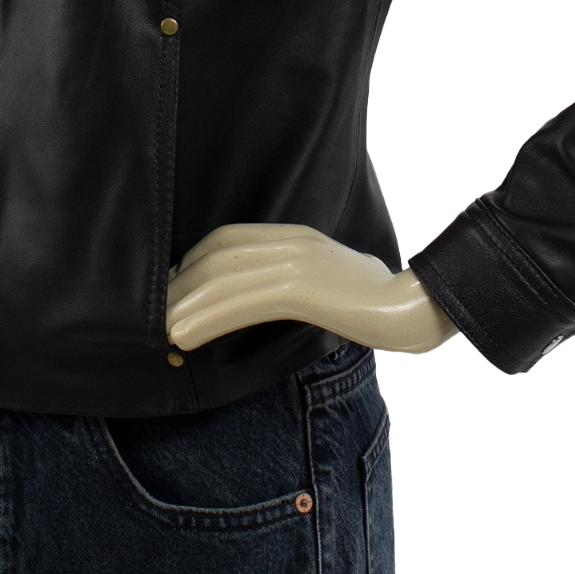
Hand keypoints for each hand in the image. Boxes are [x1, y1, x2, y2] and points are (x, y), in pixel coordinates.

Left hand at [166, 222, 462, 355]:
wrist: (416, 306)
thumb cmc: (376, 302)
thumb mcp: (329, 280)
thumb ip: (296, 279)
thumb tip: (262, 298)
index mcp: (295, 237)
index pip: (228, 240)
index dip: (194, 264)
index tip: (175, 291)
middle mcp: (291, 242)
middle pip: (218, 257)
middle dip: (183, 287)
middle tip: (158, 316)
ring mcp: (297, 261)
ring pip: (224, 279)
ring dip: (187, 306)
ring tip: (164, 331)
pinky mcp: (302, 287)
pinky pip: (242, 302)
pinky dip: (208, 319)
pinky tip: (186, 336)